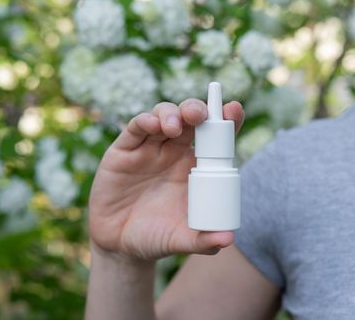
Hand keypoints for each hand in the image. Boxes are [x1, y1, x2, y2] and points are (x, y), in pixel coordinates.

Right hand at [88, 99, 244, 261]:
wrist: (120, 246)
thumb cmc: (157, 238)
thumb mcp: (182, 240)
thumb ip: (204, 240)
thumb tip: (228, 239)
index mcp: (195, 168)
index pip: (215, 138)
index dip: (225, 121)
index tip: (234, 109)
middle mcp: (174, 153)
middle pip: (190, 119)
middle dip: (198, 110)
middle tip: (200, 115)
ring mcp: (149, 149)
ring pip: (164, 116)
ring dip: (172, 113)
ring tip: (175, 126)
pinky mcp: (124, 151)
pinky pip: (136, 128)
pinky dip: (145, 121)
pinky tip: (152, 125)